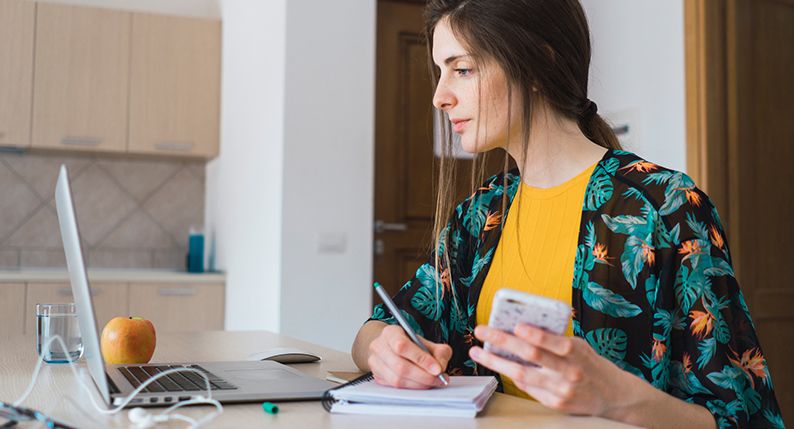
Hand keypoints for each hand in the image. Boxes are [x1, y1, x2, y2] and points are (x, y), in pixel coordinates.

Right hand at [368, 324, 451, 388]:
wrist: (391, 347)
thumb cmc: (409, 344)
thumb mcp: (426, 341)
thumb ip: (438, 351)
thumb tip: (440, 367)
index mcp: (390, 333)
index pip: (402, 346)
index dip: (421, 359)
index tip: (437, 369)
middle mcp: (378, 347)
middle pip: (400, 366)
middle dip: (423, 376)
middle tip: (439, 379)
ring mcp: (375, 363)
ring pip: (397, 379)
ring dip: (418, 384)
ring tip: (433, 382)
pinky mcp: (377, 377)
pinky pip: (395, 387)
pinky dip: (411, 388)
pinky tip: (421, 384)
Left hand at [469, 324, 642, 416]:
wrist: (612, 395)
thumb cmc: (590, 364)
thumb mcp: (579, 346)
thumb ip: (555, 340)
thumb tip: (521, 328)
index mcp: (577, 353)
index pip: (554, 343)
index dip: (535, 335)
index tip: (517, 325)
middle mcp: (569, 373)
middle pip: (531, 357)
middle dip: (503, 342)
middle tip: (482, 331)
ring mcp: (561, 391)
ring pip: (522, 375)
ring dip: (496, 362)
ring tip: (479, 353)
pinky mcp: (555, 404)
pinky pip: (528, 387)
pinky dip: (512, 375)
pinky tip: (499, 366)